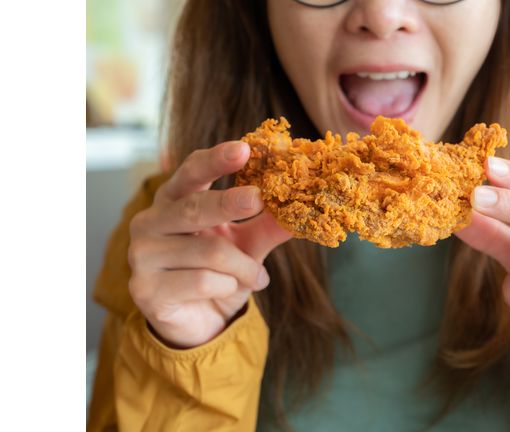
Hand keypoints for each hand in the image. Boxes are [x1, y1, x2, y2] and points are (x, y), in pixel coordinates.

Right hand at [127, 141, 291, 348]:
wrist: (199, 323)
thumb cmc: (219, 274)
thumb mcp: (247, 246)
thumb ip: (267, 226)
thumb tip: (298, 209)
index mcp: (173, 200)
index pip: (191, 171)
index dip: (216, 159)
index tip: (244, 148)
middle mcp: (150, 222)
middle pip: (194, 207)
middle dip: (229, 203)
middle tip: (259, 199)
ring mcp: (142, 256)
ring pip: (208, 251)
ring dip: (243, 266)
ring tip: (257, 277)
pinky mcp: (145, 289)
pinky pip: (201, 280)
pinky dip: (228, 286)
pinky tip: (230, 290)